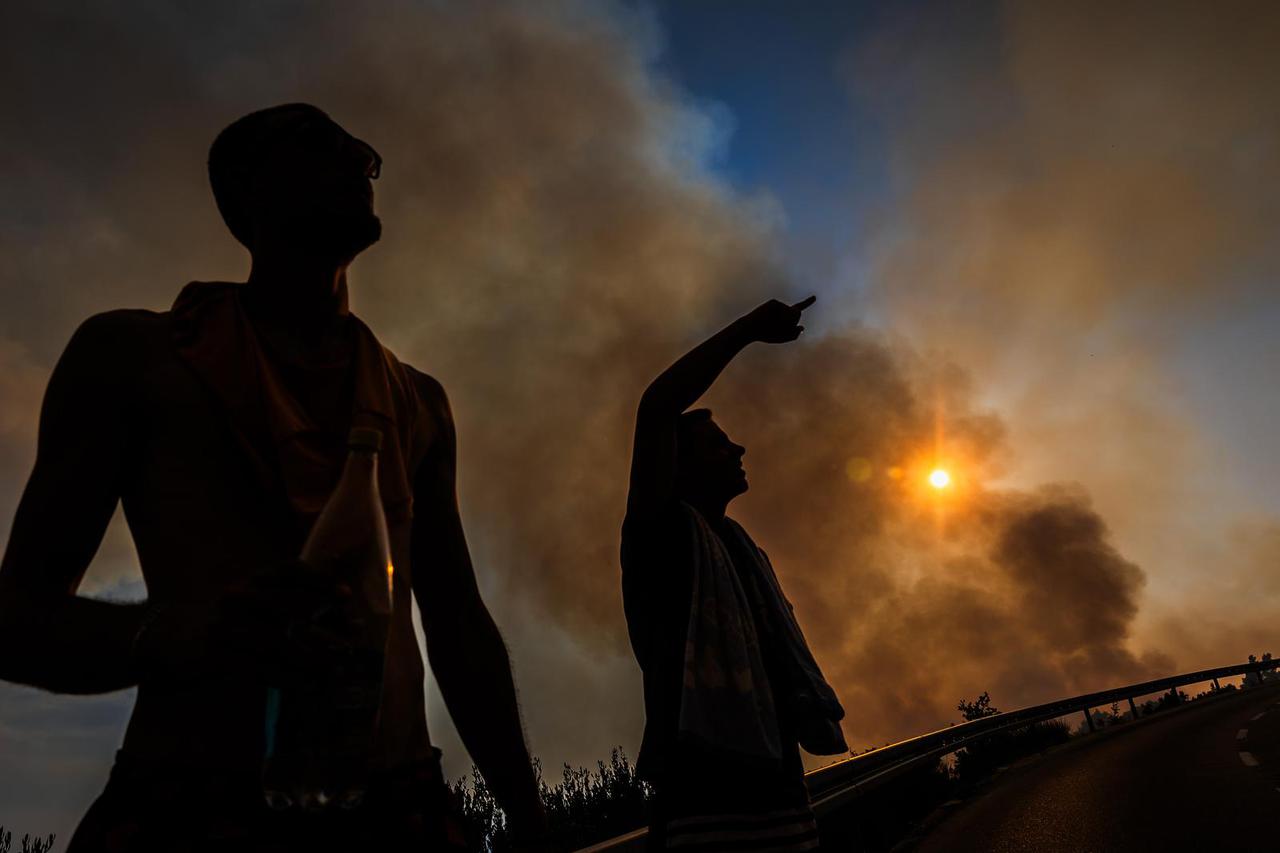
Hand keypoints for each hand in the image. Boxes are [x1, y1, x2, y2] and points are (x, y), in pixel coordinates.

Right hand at [133, 561, 354, 687]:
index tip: (345, 595)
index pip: (289, 571)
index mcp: (252, 580)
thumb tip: (352, 620)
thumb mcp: (257, 602)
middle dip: (322, 626)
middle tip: (350, 643)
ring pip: (276, 643)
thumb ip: (298, 605)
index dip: (318, 580)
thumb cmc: (229, 620)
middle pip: (287, 608)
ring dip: (310, 659)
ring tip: (335, 671)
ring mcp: (225, 625)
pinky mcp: (214, 654)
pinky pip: (258, 668)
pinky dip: (288, 679)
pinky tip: (309, 687)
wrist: (171, 637)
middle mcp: (238, 597)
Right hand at [738, 295, 815, 342]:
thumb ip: (794, 334)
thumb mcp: (782, 337)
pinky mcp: (773, 303)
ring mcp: (778, 305)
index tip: (815, 297)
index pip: (799, 308)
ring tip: (772, 323)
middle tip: (779, 327)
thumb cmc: (765, 335)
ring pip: (790, 314)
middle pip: (797, 314)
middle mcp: (783, 308)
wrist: (751, 329)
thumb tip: (802, 327)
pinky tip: (769, 319)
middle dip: (793, 322)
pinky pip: (783, 311)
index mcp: (785, 315)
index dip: (808, 302)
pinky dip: (779, 318)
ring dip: (784, 323)